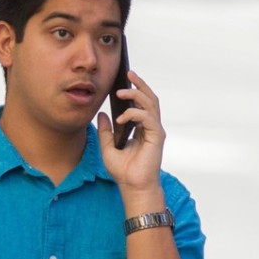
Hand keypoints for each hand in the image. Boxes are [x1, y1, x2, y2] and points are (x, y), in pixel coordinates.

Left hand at [96, 69, 165, 202]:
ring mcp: (155, 130)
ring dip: (136, 94)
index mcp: (140, 127)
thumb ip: (105, 130)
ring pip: (150, 104)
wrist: (132, 186)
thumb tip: (102, 114)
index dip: (135, 89)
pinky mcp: (157, 136)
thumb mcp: (107, 147)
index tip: (124, 78)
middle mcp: (150, 126)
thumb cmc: (123, 170)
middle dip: (139, 84)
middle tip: (128, 73)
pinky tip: (121, 118)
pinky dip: (134, 114)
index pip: (141, 103)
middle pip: (149, 98)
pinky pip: (147, 118)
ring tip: (121, 91)